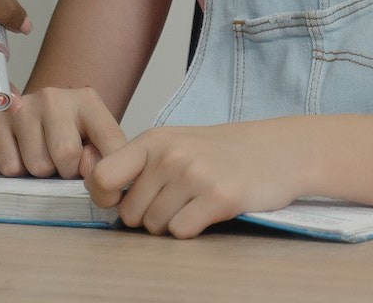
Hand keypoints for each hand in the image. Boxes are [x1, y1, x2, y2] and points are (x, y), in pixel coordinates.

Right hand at [0, 85, 126, 178]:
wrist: (36, 117)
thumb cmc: (69, 134)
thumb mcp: (97, 141)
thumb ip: (104, 158)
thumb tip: (93, 176)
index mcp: (87, 100)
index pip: (110, 141)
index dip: (107, 172)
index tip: (101, 183)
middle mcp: (53, 97)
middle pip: (66, 154)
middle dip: (67, 171)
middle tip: (64, 163)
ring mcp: (22, 107)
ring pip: (38, 166)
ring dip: (42, 173)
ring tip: (43, 156)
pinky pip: (11, 167)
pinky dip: (18, 171)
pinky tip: (23, 154)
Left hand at [87, 121, 306, 238]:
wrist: (275, 150)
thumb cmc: (219, 151)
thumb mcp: (174, 143)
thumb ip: (137, 162)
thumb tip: (97, 188)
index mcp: (154, 140)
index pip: (103, 176)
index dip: (104, 196)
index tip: (118, 200)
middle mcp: (171, 156)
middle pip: (130, 213)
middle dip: (146, 216)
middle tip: (173, 201)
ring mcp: (195, 176)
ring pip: (155, 226)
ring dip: (170, 224)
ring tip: (192, 203)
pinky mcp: (218, 198)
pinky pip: (181, 232)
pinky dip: (191, 229)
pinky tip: (207, 211)